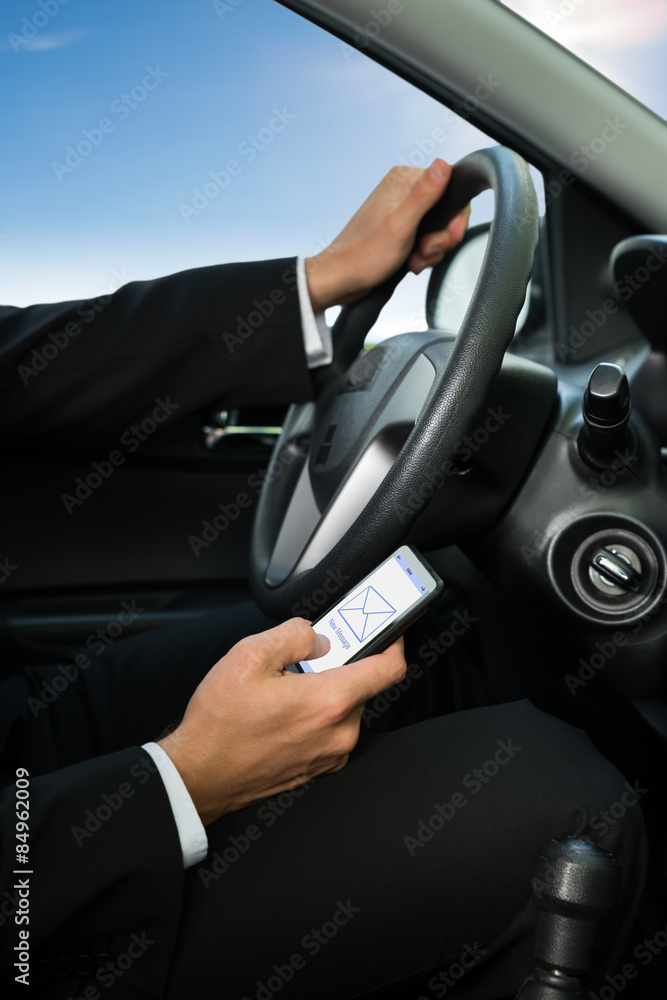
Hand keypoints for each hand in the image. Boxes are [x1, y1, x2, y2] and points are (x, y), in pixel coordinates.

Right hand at [158, 618, 405, 825]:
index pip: (389, 668)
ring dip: (324, 692)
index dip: (393, 640)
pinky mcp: (319, 768)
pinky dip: (316, 716)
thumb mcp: (248, 656)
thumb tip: (318, 637)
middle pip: (362, 685)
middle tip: (305, 660)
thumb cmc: (220, 722)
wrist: (200, 776)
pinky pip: (331, 730)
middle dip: (339, 666)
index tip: (388, 627)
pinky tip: (282, 713)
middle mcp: (339, 733)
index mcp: (330, 702)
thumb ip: (294, 635)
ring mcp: (331, 755)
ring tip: (284, 690)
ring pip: (345, 708)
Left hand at [305, 158, 470, 312]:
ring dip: (431, 251)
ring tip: (413, 259)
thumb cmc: (363, 255)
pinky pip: (426, 240)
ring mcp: (402, 211)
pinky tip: (410, 261)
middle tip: (424, 250)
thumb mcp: (400, 224)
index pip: (451, 188)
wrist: (342, 279)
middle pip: (446, 211)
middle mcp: (404, 191)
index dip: (455, 217)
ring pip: (438, 229)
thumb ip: (423, 195)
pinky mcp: (401, 230)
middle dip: (441, 238)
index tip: (448, 236)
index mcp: (404, 180)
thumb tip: (442, 166)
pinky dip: (423, 255)